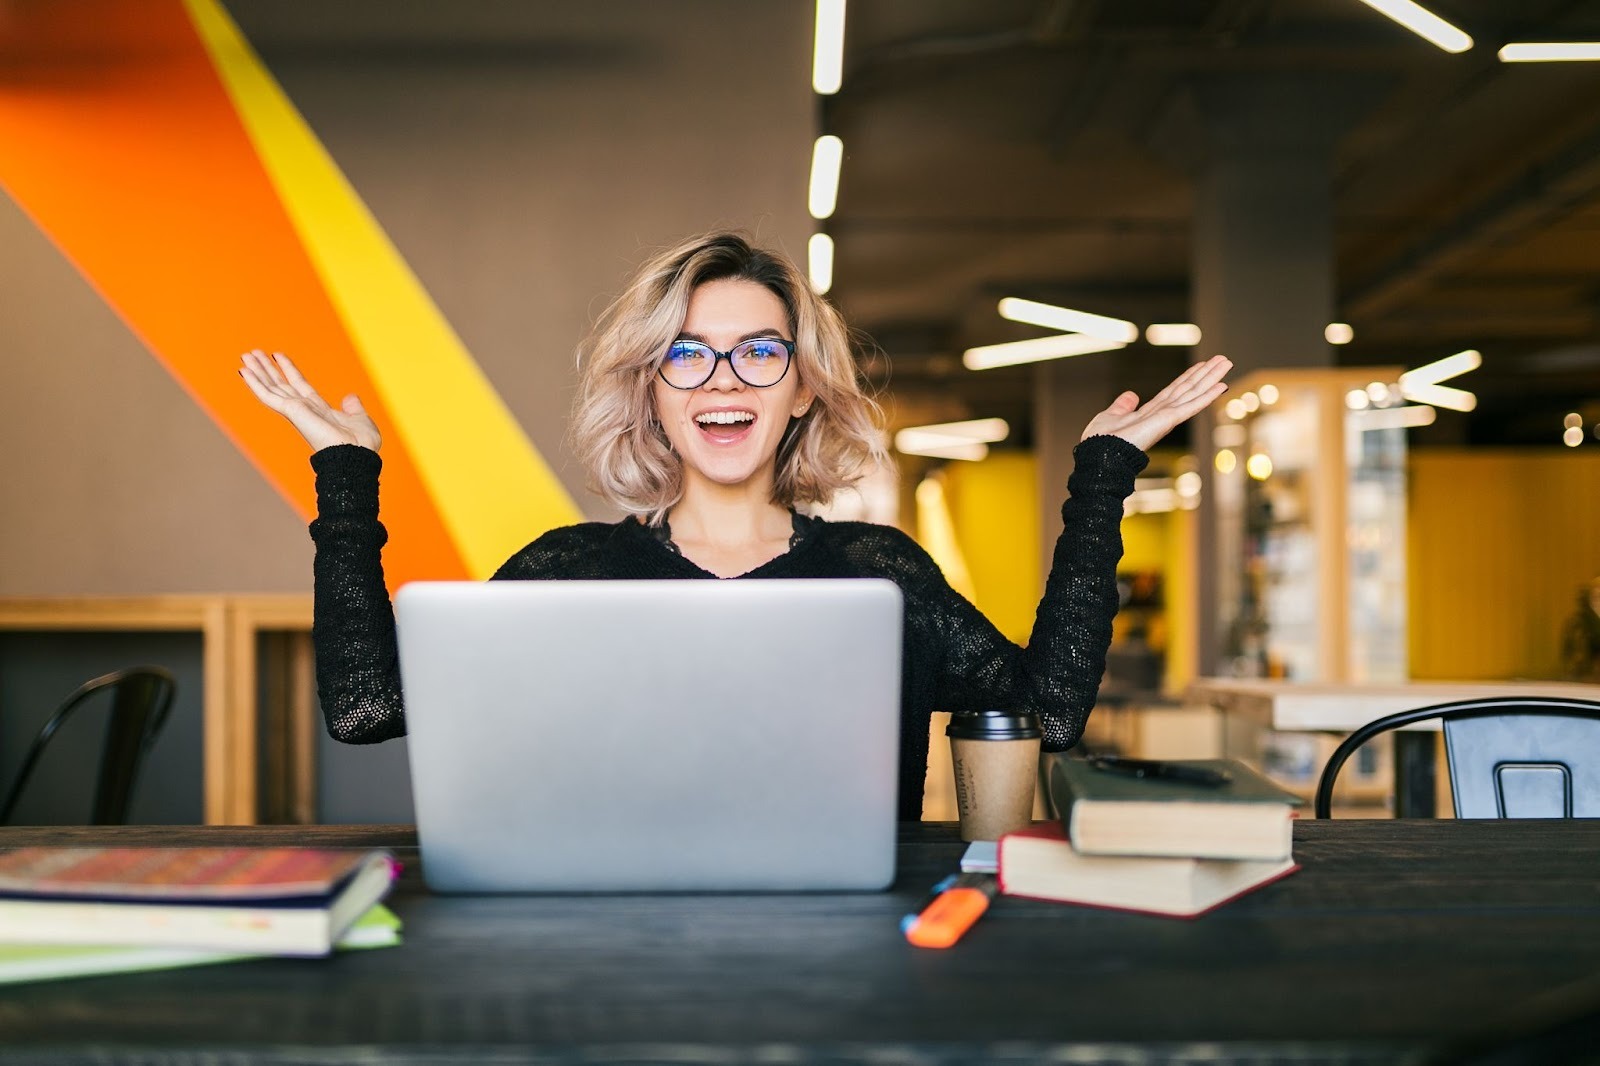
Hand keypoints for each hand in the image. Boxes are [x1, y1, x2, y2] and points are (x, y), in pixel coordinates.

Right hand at [238, 350, 381, 452]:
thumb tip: (350, 398)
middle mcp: (305, 409)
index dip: (288, 369)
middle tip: (252, 353)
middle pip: (281, 384)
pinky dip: (255, 383)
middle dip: (267, 369)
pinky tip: (243, 371)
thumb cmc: (361, 444)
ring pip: (271, 387)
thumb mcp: (360, 419)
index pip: (299, 384)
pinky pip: (269, 396)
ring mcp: (296, 410)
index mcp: (319, 409)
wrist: (357, 454)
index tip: (278, 355)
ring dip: (257, 371)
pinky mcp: (291, 412)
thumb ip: (353, 407)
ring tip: (245, 355)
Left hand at [1079, 355, 1231, 450]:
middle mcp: (1162, 415)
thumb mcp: (1110, 416)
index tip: (1202, 365)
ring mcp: (1166, 418)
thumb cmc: (1100, 442)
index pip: (1174, 391)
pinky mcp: (1167, 421)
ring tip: (1226, 363)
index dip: (1188, 377)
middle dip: (1206, 375)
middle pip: (1188, 389)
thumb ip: (1122, 406)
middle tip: (1223, 360)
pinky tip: (1221, 385)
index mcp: (1150, 413)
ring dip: (1211, 378)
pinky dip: (1206, 396)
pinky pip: (1190, 406)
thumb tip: (1131, 395)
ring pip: (1193, 393)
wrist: (1099, 455)